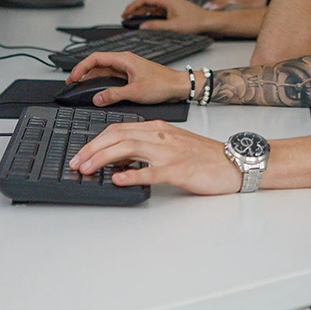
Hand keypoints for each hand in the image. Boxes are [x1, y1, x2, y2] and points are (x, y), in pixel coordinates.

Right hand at [66, 51, 189, 105]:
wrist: (179, 86)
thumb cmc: (163, 84)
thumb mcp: (135, 92)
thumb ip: (114, 95)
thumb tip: (97, 98)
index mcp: (124, 59)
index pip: (95, 58)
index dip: (81, 67)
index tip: (73, 77)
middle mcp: (125, 61)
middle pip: (98, 63)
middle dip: (83, 71)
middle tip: (72, 82)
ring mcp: (128, 68)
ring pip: (104, 70)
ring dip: (92, 77)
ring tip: (80, 85)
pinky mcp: (131, 75)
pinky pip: (112, 76)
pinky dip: (102, 82)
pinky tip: (97, 88)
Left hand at [70, 121, 243, 194]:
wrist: (234, 161)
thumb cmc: (205, 156)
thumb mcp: (173, 145)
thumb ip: (147, 149)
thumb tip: (118, 160)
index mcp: (158, 129)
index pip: (118, 129)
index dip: (95, 141)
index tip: (81, 153)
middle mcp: (161, 136)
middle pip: (117, 137)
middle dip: (91, 149)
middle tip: (76, 162)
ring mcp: (169, 152)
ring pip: (128, 149)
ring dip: (103, 159)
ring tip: (87, 169)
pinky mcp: (178, 170)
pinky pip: (151, 172)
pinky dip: (131, 175)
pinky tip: (118, 180)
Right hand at [121, 0, 210, 33]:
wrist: (208, 21)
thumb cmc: (195, 21)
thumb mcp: (173, 26)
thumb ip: (156, 26)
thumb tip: (142, 26)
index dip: (132, 6)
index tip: (125, 13)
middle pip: (146, 1)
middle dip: (134, 8)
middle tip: (125, 16)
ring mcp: (170, 3)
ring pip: (151, 5)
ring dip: (141, 11)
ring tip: (132, 18)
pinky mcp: (173, 8)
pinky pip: (157, 9)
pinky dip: (149, 13)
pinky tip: (145, 19)